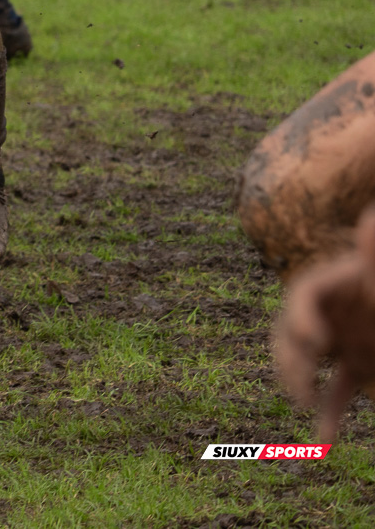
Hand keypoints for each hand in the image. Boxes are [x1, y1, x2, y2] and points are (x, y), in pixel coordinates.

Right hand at [273, 204, 374, 443]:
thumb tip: (372, 218)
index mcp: (339, 284)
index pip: (304, 295)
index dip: (300, 316)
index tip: (315, 341)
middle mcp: (334, 311)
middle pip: (292, 329)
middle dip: (290, 355)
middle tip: (301, 380)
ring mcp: (344, 339)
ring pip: (305, 359)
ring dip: (298, 379)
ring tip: (306, 401)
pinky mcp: (359, 365)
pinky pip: (336, 390)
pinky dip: (329, 413)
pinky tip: (325, 438)